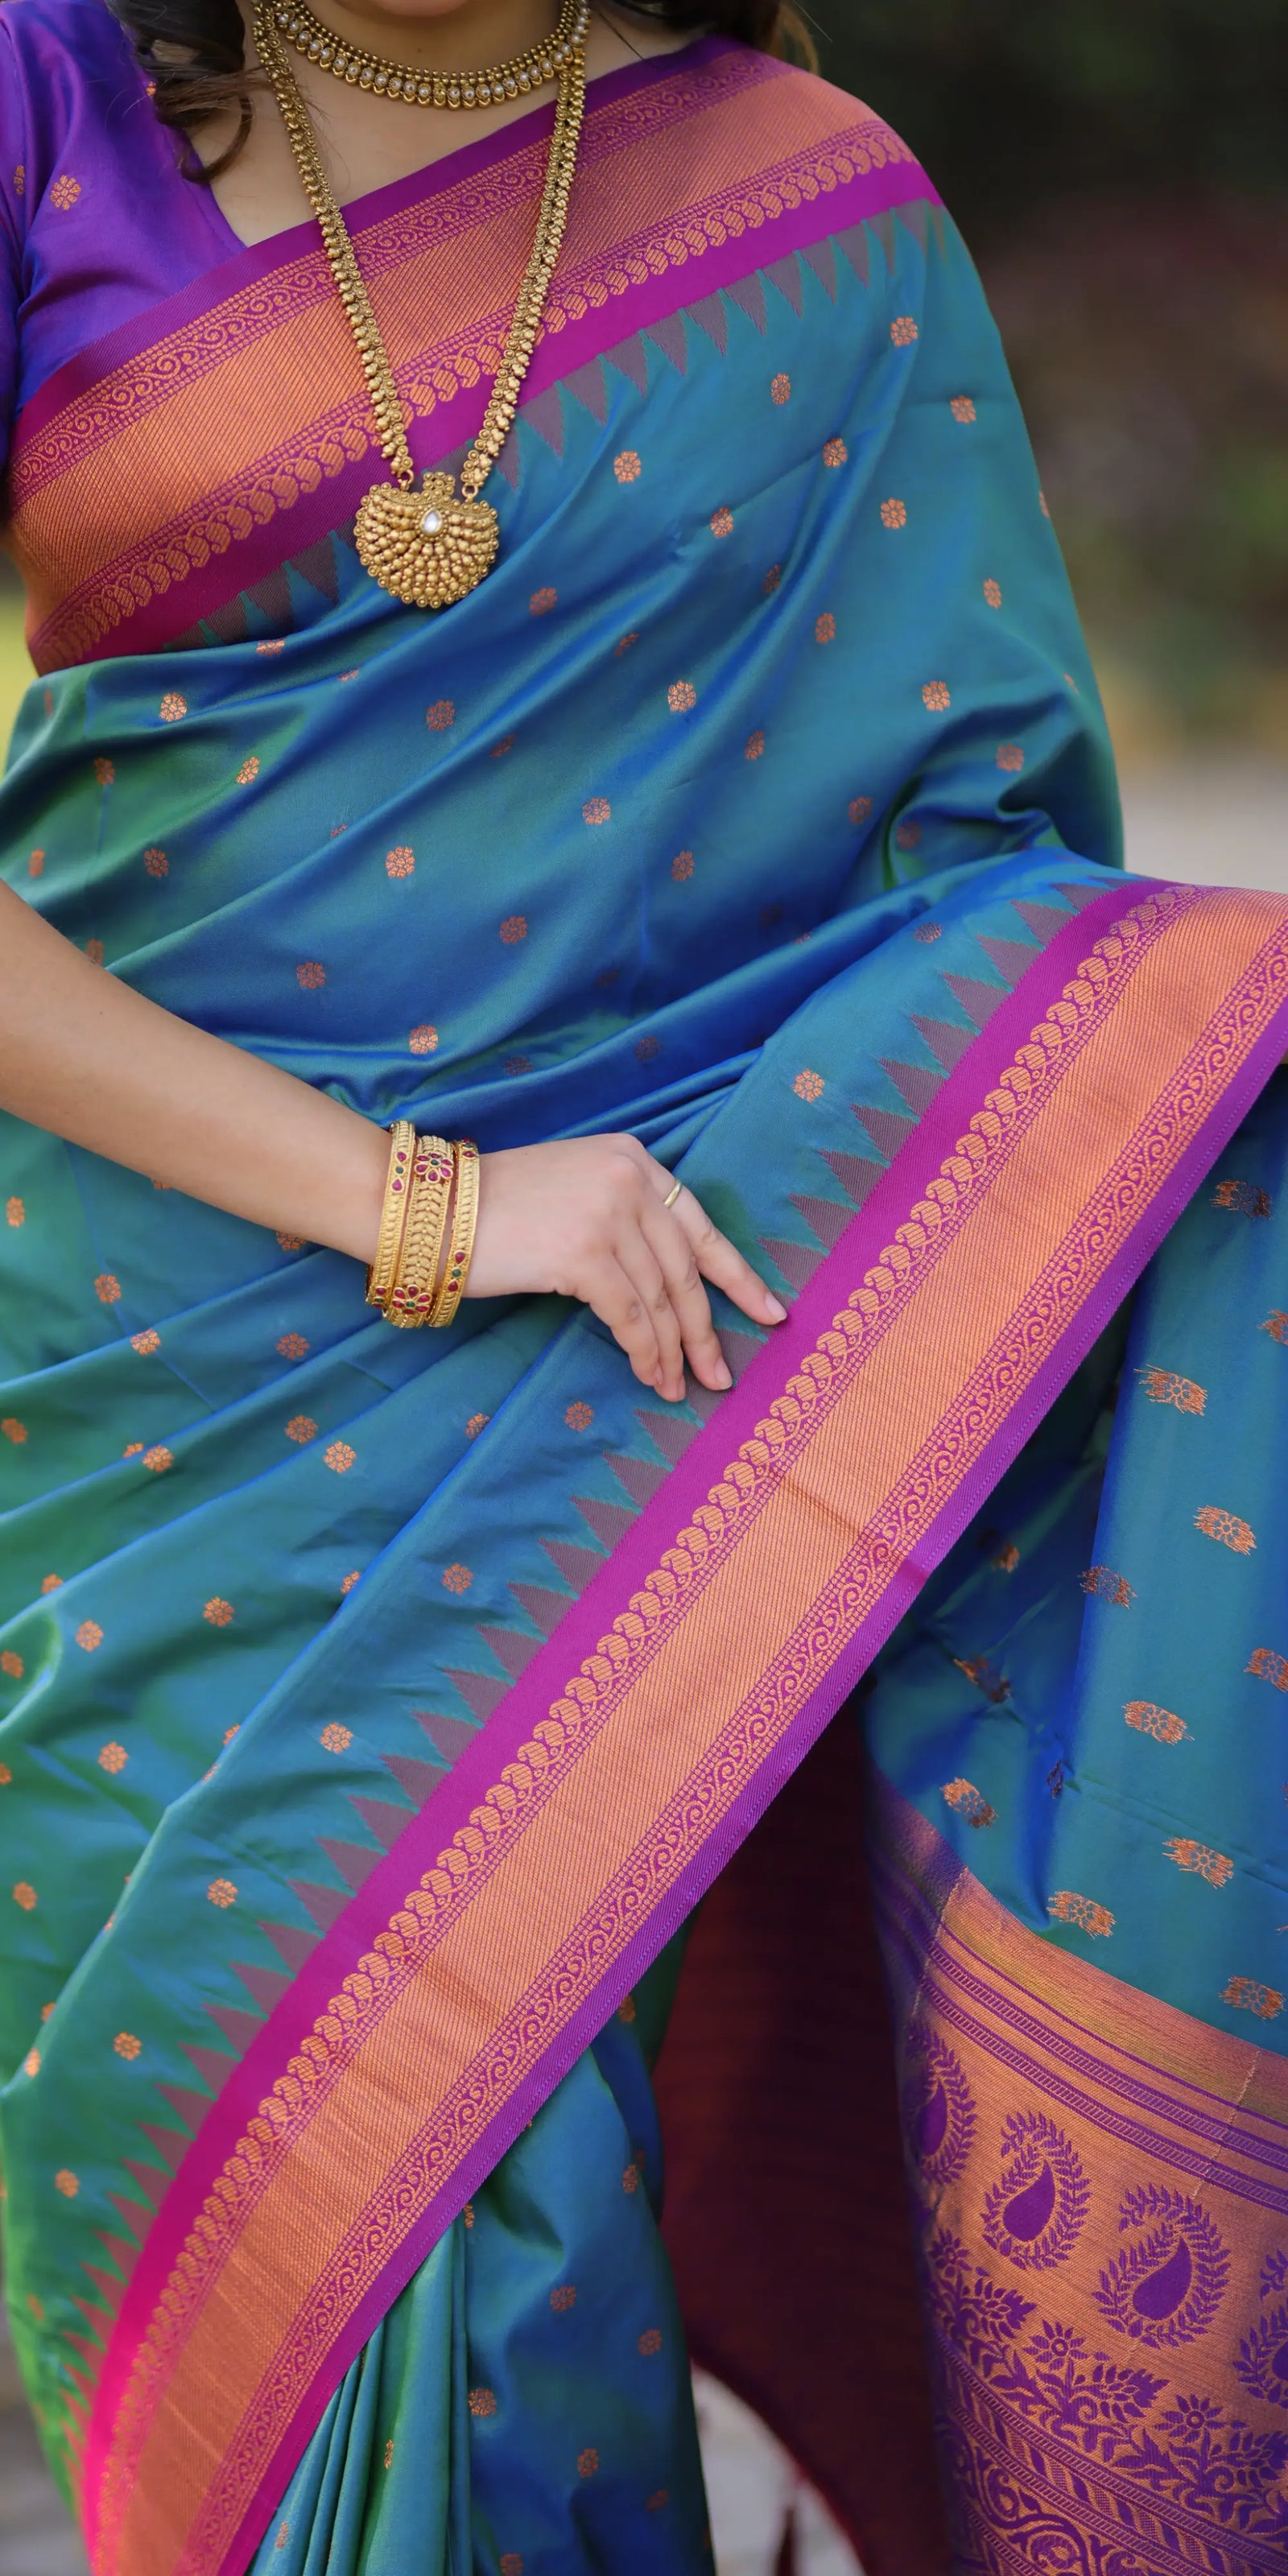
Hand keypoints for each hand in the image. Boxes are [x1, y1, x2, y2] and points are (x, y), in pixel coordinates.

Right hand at [467, 1136, 785, 1399]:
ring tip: (681, 1387)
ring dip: (674, 1350)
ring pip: (661, 1298)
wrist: (429, 1208)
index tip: (769, 1313)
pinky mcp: (584, 1253)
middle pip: (686, 1268)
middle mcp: (629, 1179)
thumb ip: (622, 1216)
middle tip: (721, 1374)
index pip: (699, 1225)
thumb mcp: (573, 1190)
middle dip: (707, 1328)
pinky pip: (630, 1316)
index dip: (737, 1275)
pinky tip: (649, 1376)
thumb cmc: (494, 1208)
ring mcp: (608, 1214)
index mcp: (633, 1159)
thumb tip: (664, 1288)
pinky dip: (644, 1352)